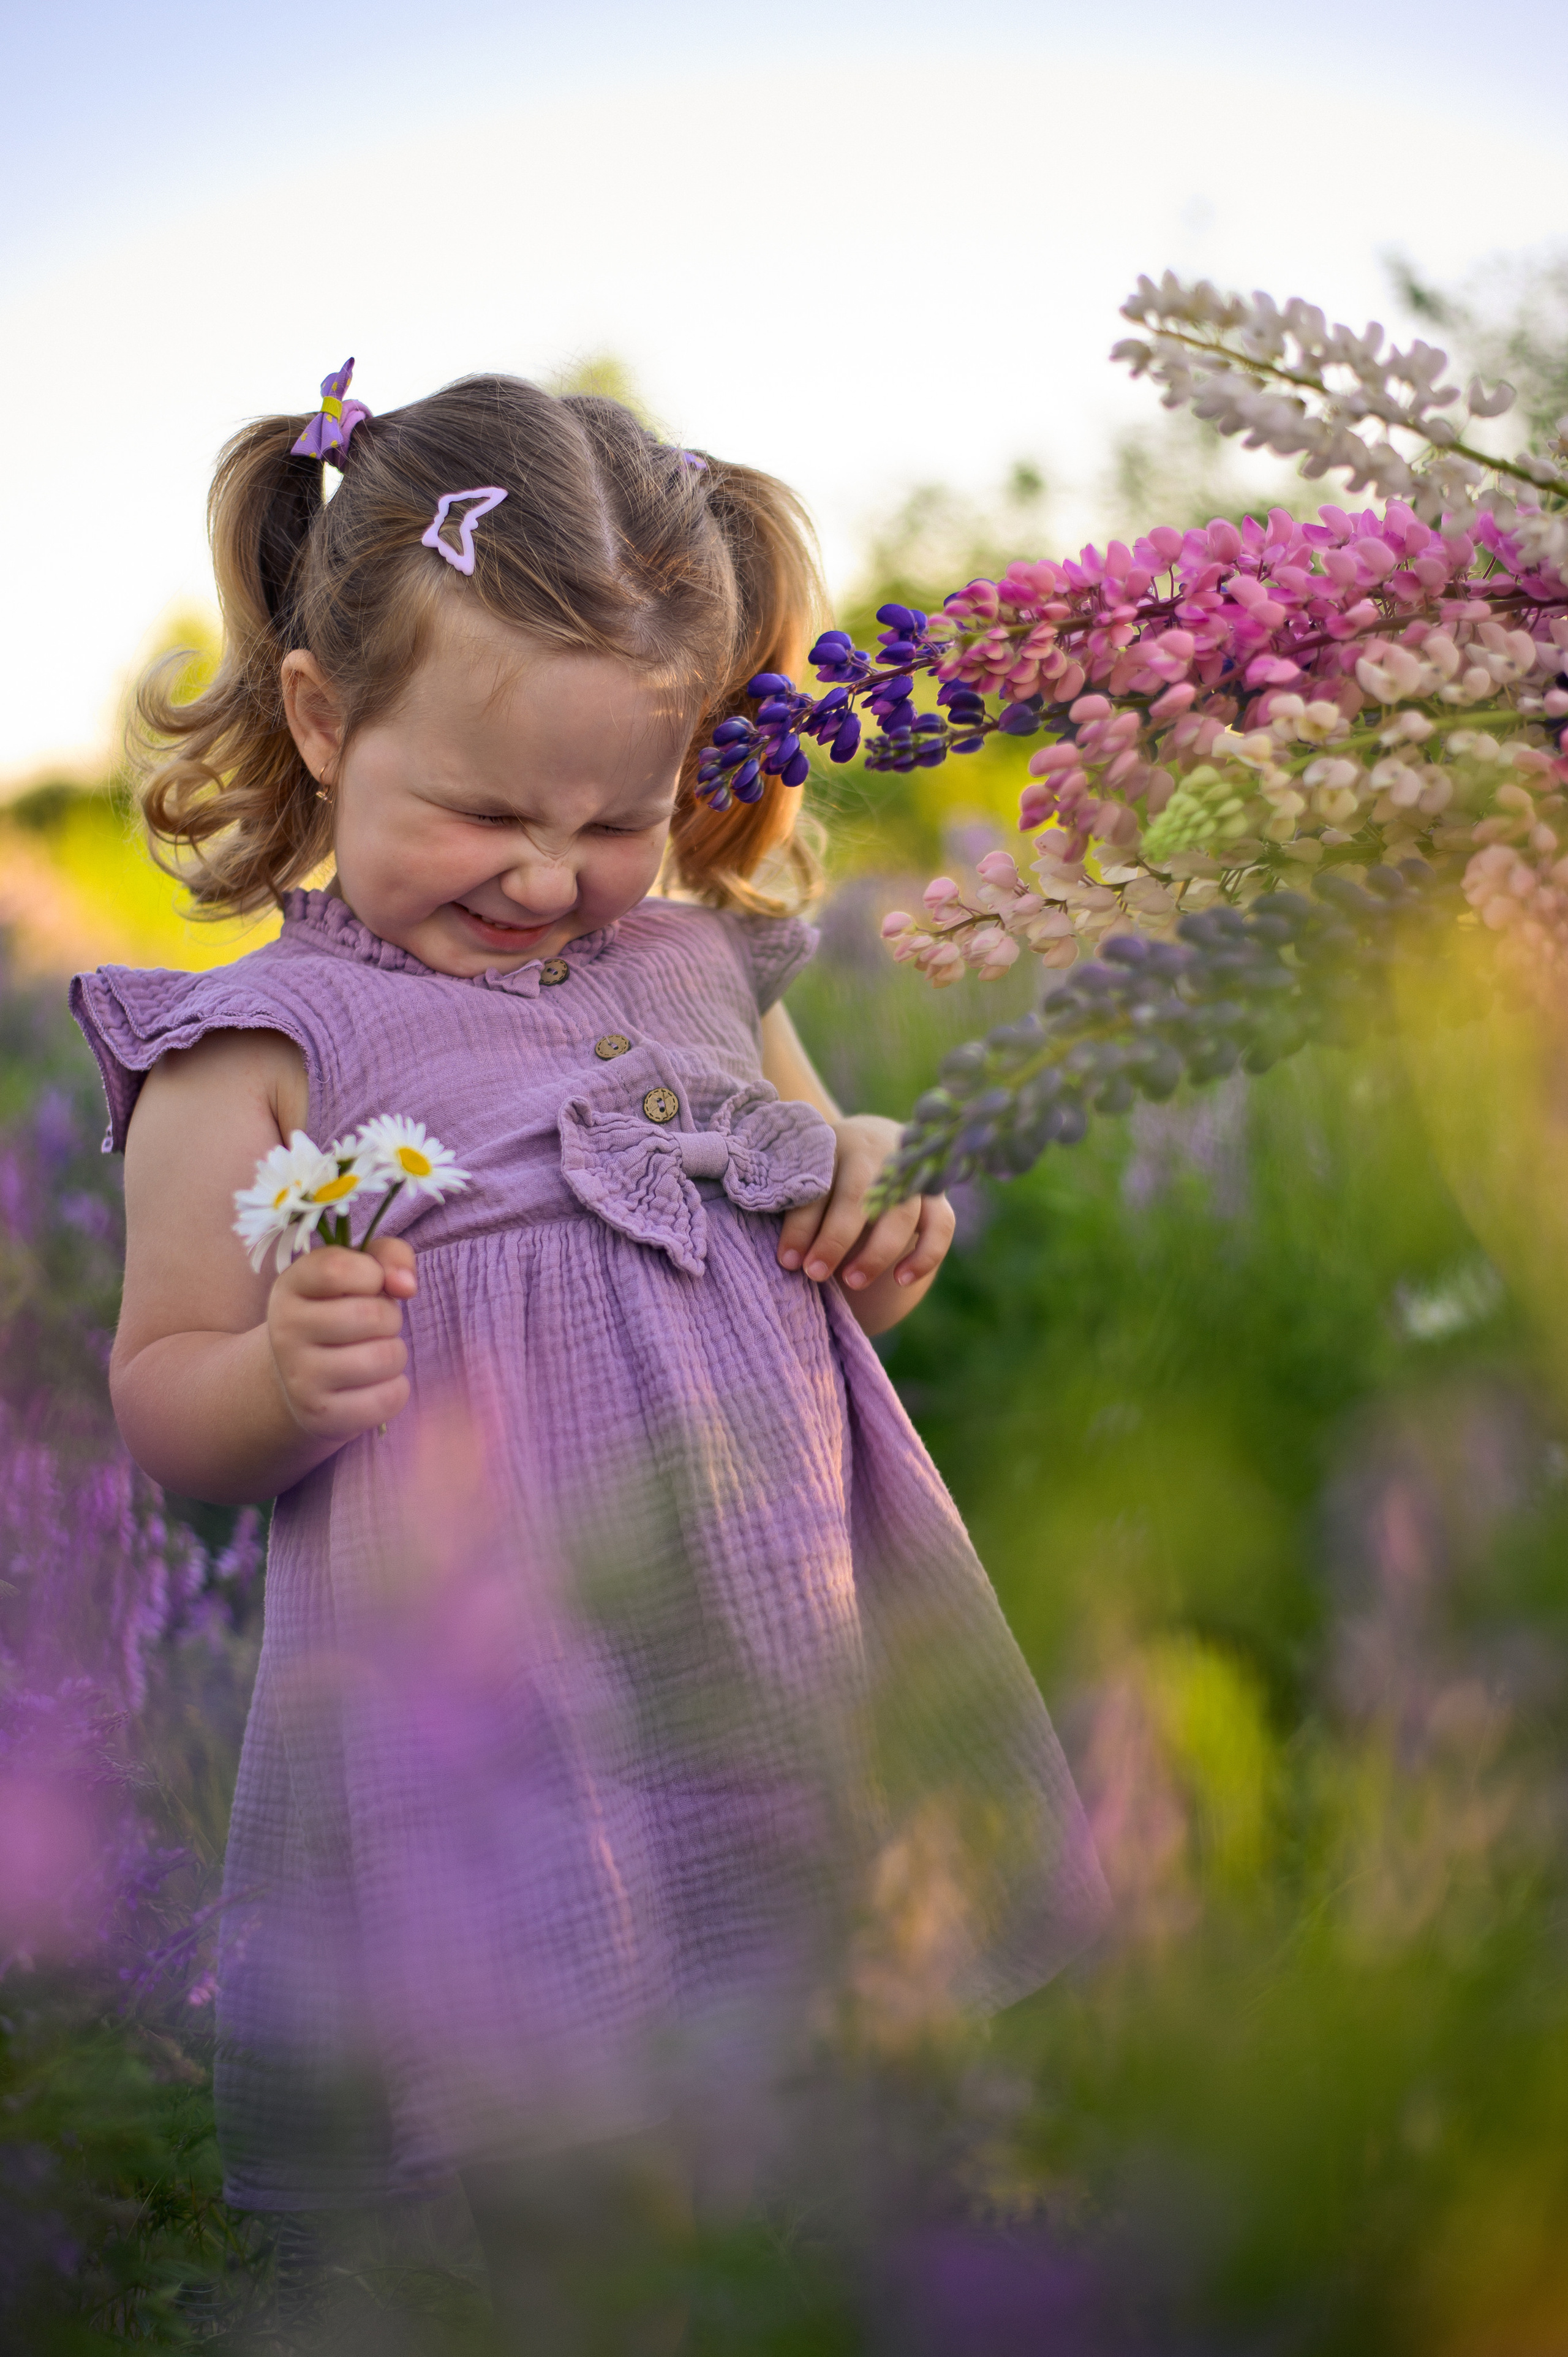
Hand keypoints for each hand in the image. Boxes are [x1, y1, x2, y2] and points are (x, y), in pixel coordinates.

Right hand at [265, 1237, 416, 1439]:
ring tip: (373, 1353)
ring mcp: (300, 1377)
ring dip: (394, 1354)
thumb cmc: (341, 1313)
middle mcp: (285, 1331)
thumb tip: (407, 1285)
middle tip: (373, 1326)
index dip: (372, 1273)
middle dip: (390, 1317)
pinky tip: (373, 1384)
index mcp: (290, 1287)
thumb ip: (388, 1256)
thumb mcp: (357, 1272)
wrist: (301, 1380)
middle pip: (372, 1315)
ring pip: (385, 1358)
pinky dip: (395, 1388)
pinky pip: (389, 1397)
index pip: (337, 1268)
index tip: (370, 1283)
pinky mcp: (321, 1416)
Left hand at [777, 1114, 954, 1326]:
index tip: (788, 1261)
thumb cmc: (828, 1174)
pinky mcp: (937, 1194)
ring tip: (852, 1281)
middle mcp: (874, 1154)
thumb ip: (799, 1206)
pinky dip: (925, 1254)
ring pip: (900, 1213)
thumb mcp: (809, 1177)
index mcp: (834, 1147)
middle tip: (815, 1273)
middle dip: (835, 1240)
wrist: (873, 1141)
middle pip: (857, 1197)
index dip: (801, 1227)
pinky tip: (902, 1279)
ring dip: (877, 1252)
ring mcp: (910, 1173)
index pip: (817, 1187)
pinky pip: (941, 1224)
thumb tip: (789, 1258)